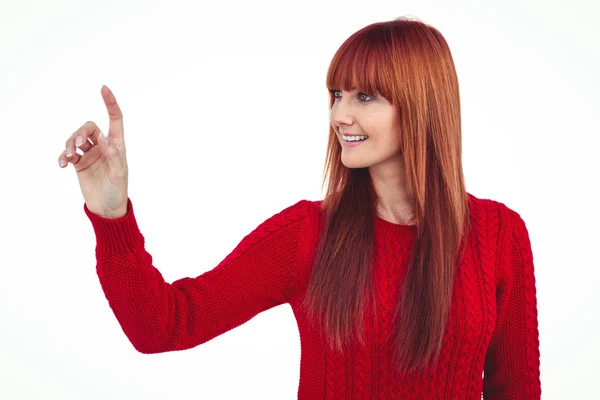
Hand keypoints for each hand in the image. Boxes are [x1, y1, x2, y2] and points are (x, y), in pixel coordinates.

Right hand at [58, 85, 128, 218]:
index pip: (115, 119)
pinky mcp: (80, 164)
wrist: (107, 208)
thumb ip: (113, 155)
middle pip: (89, 128)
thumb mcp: (119, 173)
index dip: (110, 104)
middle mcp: (104, 147)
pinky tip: (62, 163)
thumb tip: (103, 139)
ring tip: (69, 156)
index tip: (104, 89)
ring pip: (76, 139)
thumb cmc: (118, 190)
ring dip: (70, 144)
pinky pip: (69, 153)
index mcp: (117, 146)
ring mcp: (91, 154)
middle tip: (78, 145)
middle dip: (81, 133)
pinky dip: (64, 155)